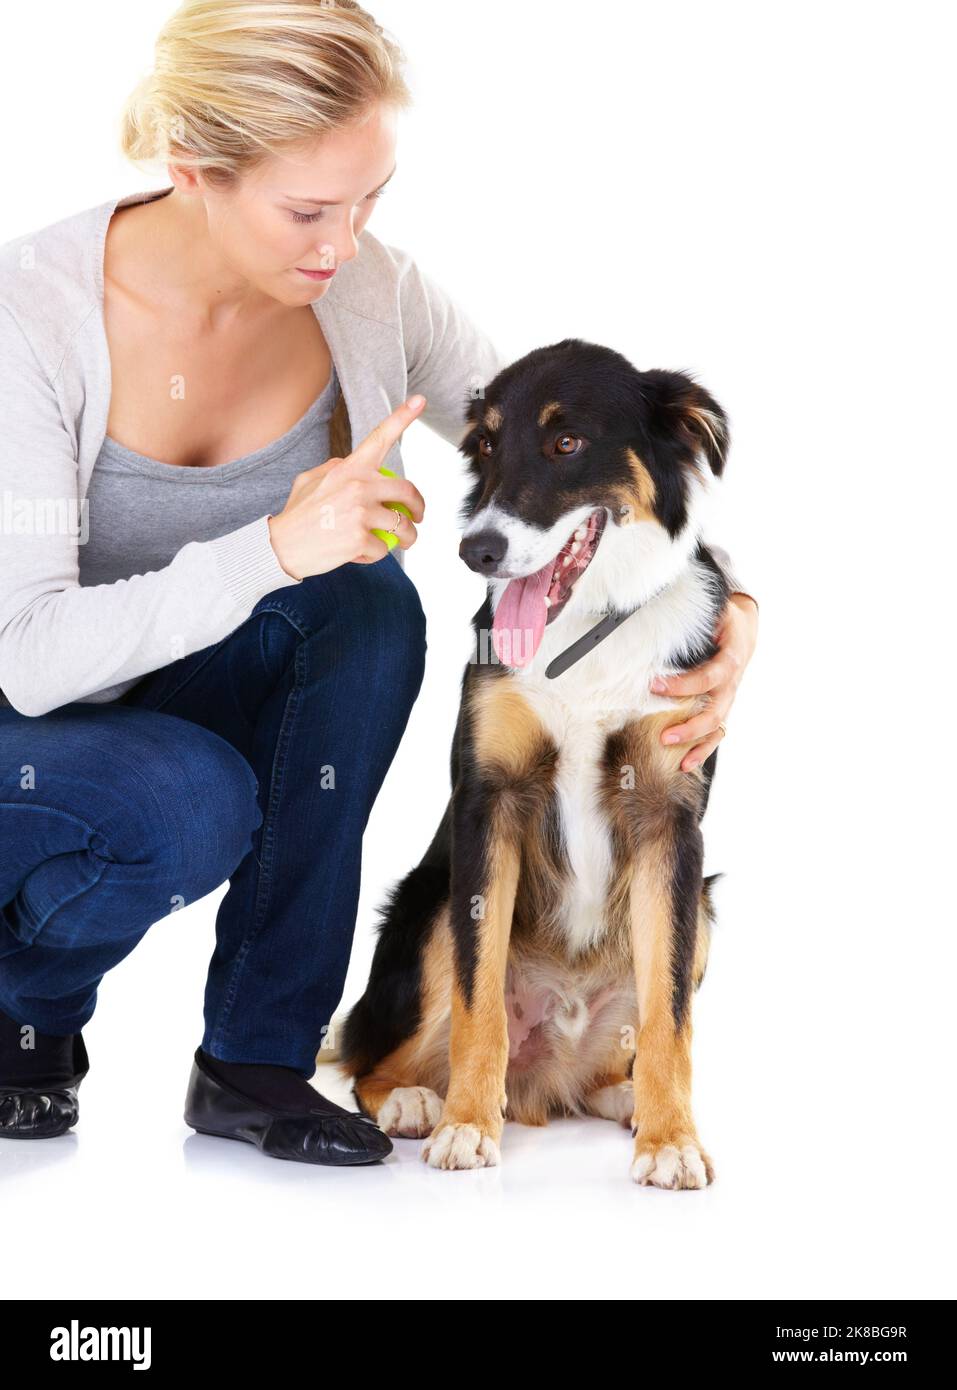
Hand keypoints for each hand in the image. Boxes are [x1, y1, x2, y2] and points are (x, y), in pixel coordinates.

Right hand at [267, 395, 427, 578]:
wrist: (280, 547)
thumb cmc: (298, 515)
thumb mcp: (310, 480)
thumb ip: (336, 469)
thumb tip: (355, 464)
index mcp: (348, 468)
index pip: (379, 438)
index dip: (403, 417)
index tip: (420, 400)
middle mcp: (358, 486)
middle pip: (407, 491)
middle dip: (419, 507)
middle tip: (417, 517)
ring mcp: (360, 513)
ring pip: (403, 526)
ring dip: (408, 537)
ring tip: (401, 542)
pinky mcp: (360, 539)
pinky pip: (383, 548)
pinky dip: (375, 555)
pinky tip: (359, 553)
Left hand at [649, 593, 757, 771]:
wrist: (744, 633)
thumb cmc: (726, 622)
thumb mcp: (718, 612)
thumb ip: (699, 618)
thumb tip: (666, 614)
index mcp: (731, 660)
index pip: (708, 677)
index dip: (683, 684)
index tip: (655, 685)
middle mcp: (731, 684)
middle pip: (714, 711)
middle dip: (689, 726)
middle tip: (663, 735)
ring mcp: (728, 699)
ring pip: (716, 728)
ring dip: (696, 744)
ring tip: (676, 759)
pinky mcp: (722, 708)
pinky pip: (715, 734)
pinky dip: (702, 750)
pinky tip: (685, 764)